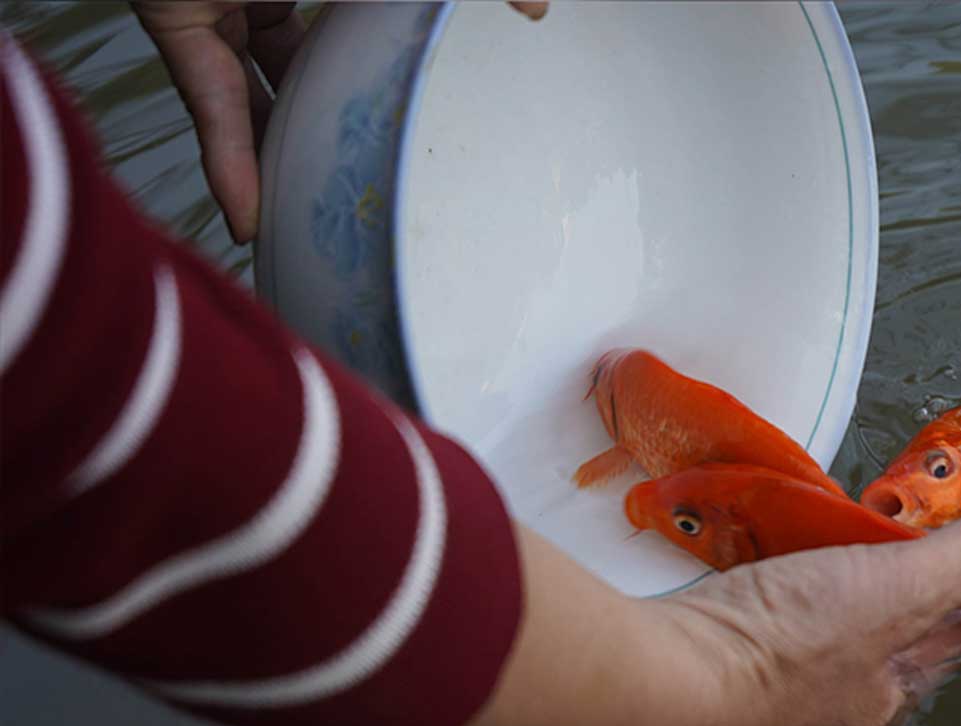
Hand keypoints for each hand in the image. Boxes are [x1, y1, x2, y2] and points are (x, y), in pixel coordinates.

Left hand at [133, 2, 548, 244]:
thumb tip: (540, 7)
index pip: (346, 30)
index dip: (374, 78)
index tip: (403, 126)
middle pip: (295, 72)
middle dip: (321, 130)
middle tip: (354, 186)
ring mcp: (216, 3)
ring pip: (246, 100)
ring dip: (270, 165)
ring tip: (304, 225)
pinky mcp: (176, 19)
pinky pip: (207, 105)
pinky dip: (228, 164)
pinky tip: (250, 217)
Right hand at [440, 499, 960, 725]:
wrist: (659, 677)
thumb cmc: (784, 646)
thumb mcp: (896, 587)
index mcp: (880, 695)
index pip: (945, 635)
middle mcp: (828, 704)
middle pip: (879, 631)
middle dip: (896, 583)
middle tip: (900, 529)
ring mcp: (766, 689)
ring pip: (817, 624)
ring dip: (830, 580)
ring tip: (833, 533)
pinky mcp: (713, 659)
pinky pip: (762, 615)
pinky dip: (772, 582)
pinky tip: (760, 555)